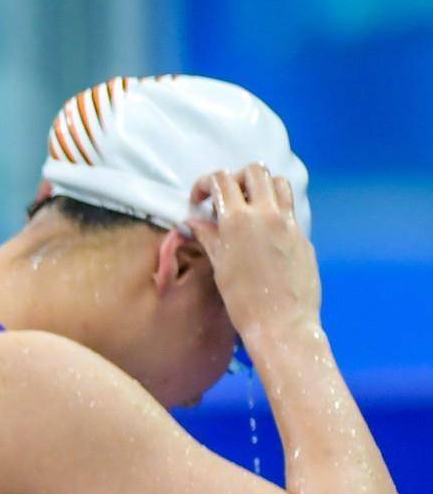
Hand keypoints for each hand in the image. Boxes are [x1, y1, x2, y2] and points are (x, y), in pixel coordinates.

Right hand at [183, 163, 319, 342]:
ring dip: (261, 186)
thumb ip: (208, 237)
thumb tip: (192, 222)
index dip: (206, 183)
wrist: (282, 323)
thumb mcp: (220, 265)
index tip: (199, 200)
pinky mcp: (302, 234)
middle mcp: (266, 213)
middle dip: (236, 178)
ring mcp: (288, 222)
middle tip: (226, 199)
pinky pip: (289, 208)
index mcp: (239, 220)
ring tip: (250, 207)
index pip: (222, 180)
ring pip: (279, 182)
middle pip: (255, 171)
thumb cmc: (243, 300)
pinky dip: (274, 209)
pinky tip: (265, 231)